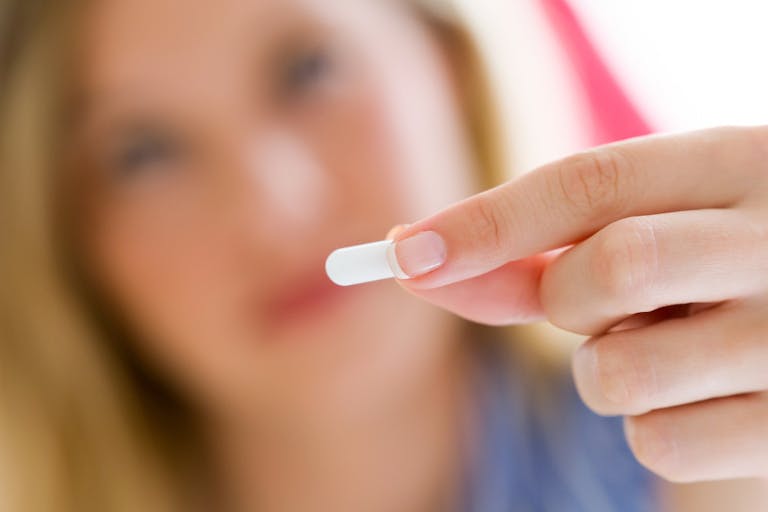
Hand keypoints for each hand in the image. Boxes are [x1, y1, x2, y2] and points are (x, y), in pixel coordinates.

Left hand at [391, 126, 767, 481]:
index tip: (405, 252)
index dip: (488, 221)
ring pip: (620, 373)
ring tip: (662, 347)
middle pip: (614, 267)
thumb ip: (540, 250)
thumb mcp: (640, 233)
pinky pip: (659, 443)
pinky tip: (697, 397)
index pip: (593, 182)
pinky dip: (650, 426)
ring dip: (604, 369)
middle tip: (591, 302)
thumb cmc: (697, 272)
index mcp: (740, 166)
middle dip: (565, 296)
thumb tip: (419, 258)